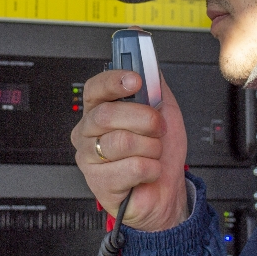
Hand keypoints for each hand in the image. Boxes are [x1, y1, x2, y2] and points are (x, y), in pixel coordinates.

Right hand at [72, 69, 188, 231]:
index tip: (135, 81)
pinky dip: (151, 169)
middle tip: (157, 127)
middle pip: (107, 114)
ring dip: (150, 147)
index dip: (113, 81)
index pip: (94, 89)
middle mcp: (89, 133)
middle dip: (143, 119)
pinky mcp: (100, 183)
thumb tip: (150, 65)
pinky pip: (132, 167)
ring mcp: (90, 158)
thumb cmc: (161, 152)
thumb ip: (155, 86)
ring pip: (121, 142)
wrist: (168, 190)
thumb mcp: (164, 111)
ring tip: (152, 153)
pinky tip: (148, 171)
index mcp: (99, 110)